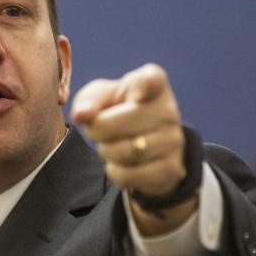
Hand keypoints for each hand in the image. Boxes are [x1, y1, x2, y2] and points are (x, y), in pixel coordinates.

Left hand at [70, 64, 196, 230]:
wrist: (142, 141)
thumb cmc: (116, 110)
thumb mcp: (100, 98)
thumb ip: (88, 101)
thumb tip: (81, 115)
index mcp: (152, 82)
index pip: (152, 80)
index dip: (147, 83)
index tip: (144, 84)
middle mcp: (168, 109)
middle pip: (118, 123)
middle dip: (97, 130)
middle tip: (97, 129)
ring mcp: (174, 140)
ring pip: (125, 151)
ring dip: (107, 151)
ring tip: (112, 144)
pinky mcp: (172, 167)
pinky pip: (130, 175)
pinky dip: (116, 172)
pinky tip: (121, 162)